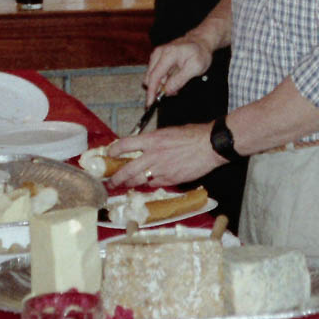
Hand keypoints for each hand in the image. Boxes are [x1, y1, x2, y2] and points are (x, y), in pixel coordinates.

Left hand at [108, 123, 222, 189]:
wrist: (210, 146)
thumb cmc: (192, 135)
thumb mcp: (168, 132)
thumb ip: (153, 141)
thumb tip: (143, 147)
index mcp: (152, 139)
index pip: (124, 144)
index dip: (113, 151)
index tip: (109, 154)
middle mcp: (153, 155)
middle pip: (127, 170)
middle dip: (115, 178)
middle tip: (109, 182)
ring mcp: (161, 169)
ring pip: (138, 180)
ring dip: (128, 184)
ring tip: (123, 186)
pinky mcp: (170, 180)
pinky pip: (154, 184)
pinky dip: (148, 184)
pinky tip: (147, 183)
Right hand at [142, 37, 211, 105]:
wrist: (199, 41)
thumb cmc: (199, 52)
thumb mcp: (195, 67)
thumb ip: (180, 80)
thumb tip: (167, 91)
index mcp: (168, 54)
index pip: (155, 76)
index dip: (151, 91)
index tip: (150, 103)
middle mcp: (159, 53)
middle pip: (150, 77)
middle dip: (159, 89)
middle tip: (175, 91)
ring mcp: (157, 54)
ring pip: (152, 76)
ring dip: (162, 84)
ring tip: (178, 82)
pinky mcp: (157, 57)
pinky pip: (156, 73)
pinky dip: (163, 79)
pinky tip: (173, 78)